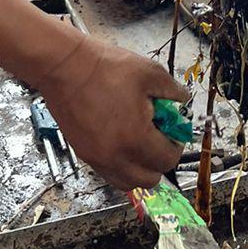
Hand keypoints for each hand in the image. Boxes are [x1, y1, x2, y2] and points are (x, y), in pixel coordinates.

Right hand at [38, 30, 185, 190]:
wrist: (65, 66)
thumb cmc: (104, 67)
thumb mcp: (150, 73)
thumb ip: (174, 92)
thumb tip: (183, 101)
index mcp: (135, 138)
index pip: (167, 160)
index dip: (176, 146)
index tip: (174, 132)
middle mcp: (114, 156)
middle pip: (148, 179)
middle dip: (160, 161)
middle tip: (160, 139)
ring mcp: (96, 157)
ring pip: (126, 182)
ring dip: (140, 168)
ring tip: (140, 142)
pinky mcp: (83, 153)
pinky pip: (108, 172)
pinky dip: (120, 165)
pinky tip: (122, 141)